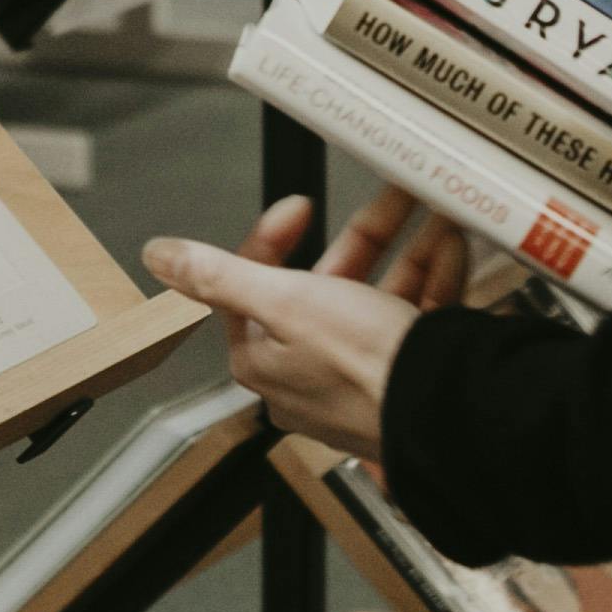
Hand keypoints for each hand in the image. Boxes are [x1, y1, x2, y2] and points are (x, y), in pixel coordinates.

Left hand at [143, 190, 463, 455]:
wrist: (452, 412)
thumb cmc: (364, 371)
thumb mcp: (285, 302)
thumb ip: (220, 275)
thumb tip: (160, 256)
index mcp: (267, 362)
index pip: (255, 285)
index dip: (274, 236)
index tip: (300, 204)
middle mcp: (312, 374)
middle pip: (327, 287)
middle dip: (363, 238)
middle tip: (389, 199)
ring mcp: (365, 378)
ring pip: (380, 297)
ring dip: (408, 251)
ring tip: (432, 213)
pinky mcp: (412, 378)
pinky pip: (417, 318)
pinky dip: (433, 280)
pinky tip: (450, 247)